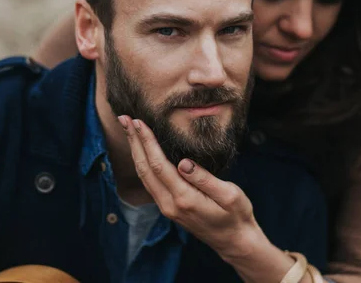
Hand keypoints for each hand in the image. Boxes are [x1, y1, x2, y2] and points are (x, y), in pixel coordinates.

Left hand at [117, 115, 263, 260]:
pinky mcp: (168, 207)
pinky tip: (140, 150)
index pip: (159, 165)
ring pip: (144, 175)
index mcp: (184, 199)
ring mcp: (166, 207)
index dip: (147, 142)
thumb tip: (184, 162)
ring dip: (135, 151)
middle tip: (124, 119)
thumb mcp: (229, 195)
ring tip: (128, 130)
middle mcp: (170, 204)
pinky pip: (149, 181)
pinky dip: (141, 162)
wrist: (234, 241)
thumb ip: (205, 179)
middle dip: (134, 142)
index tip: (139, 122)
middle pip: (145, 168)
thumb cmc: (236, 215)